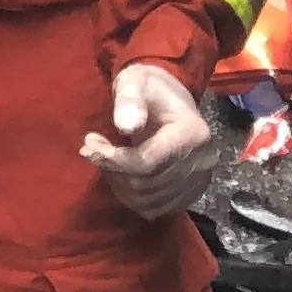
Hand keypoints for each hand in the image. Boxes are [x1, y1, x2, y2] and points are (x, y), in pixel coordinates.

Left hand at [79, 63, 222, 217]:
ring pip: (147, 201)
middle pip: (146, 184)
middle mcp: (202, 163)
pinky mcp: (189, 193)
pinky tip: (121, 174)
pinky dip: (131, 196)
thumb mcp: (135, 82)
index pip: (147, 163)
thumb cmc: (148, 88)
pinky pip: (155, 208)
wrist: (169, 98)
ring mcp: (198, 181)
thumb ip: (130, 101)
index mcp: (193, 135)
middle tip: (91, 148)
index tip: (89, 144)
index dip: (112, 159)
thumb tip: (126, 126)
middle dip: (111, 169)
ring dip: (118, 184)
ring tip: (106, 159)